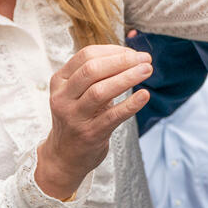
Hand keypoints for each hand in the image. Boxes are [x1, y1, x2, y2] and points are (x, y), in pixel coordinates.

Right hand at [35, 45, 151, 199]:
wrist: (64, 156)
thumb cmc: (78, 118)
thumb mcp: (78, 92)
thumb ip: (98, 74)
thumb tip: (132, 54)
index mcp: (60, 81)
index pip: (86, 56)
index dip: (113, 51)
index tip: (133, 52)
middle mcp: (63, 97)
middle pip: (92, 70)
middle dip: (122, 61)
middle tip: (145, 59)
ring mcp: (75, 116)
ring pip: (100, 91)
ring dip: (127, 78)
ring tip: (147, 70)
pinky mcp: (90, 134)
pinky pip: (112, 116)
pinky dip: (130, 104)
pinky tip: (144, 95)